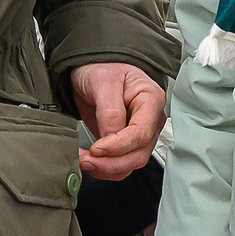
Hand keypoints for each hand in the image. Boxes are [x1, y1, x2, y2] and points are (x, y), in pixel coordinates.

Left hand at [70, 62, 166, 180]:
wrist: (92, 69)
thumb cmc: (102, 67)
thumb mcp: (103, 80)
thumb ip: (109, 110)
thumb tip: (110, 137)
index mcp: (151, 100)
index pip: (141, 133)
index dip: (119, 146)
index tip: (96, 148)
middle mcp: (149, 120)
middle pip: (138, 154)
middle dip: (111, 163)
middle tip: (86, 160)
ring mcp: (138, 134)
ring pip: (129, 164)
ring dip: (106, 169)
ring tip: (83, 161)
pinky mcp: (125, 144)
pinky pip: (120, 164)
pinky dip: (103, 168)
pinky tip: (88, 161)